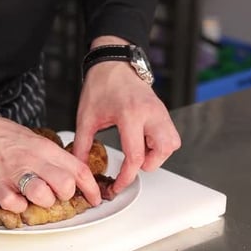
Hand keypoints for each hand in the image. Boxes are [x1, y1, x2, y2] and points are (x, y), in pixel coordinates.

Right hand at [0, 99, 100, 212]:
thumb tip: (69, 172)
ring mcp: (14, 173)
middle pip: (65, 186)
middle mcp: (32, 160)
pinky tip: (14, 198)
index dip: (91, 188)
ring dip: (42, 202)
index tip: (94, 197)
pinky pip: (15, 205)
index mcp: (44, 147)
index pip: (78, 169)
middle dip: (65, 196)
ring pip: (44, 196)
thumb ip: (51, 156)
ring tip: (33, 196)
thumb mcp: (33, 138)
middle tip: (56, 194)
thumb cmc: (0, 135)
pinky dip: (18, 206)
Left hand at [72, 55, 180, 193]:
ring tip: (136, 150)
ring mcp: (160, 111)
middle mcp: (150, 113)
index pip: (136, 156)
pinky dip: (159, 144)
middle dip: (147, 164)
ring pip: (171, 144)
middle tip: (130, 163)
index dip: (127, 177)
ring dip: (156, 154)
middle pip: (163, 151)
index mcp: (130, 115)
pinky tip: (141, 140)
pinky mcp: (162, 111)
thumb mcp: (86, 117)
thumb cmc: (100, 85)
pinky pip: (170, 134)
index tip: (118, 186)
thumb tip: (79, 167)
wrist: (112, 64)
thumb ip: (82, 145)